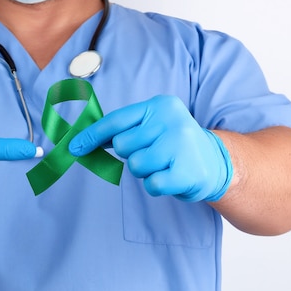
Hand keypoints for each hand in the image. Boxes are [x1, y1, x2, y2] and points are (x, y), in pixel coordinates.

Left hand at [69, 95, 232, 201]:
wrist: (216, 162)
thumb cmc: (174, 144)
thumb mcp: (153, 126)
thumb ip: (123, 130)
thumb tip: (83, 140)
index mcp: (160, 105)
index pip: (116, 121)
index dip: (92, 135)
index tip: (74, 147)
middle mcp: (172, 121)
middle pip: (123, 146)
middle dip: (132, 154)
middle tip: (154, 153)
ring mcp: (181, 145)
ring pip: (135, 166)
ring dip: (145, 171)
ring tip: (164, 164)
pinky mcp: (186, 171)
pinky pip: (151, 184)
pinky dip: (156, 185)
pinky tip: (171, 177)